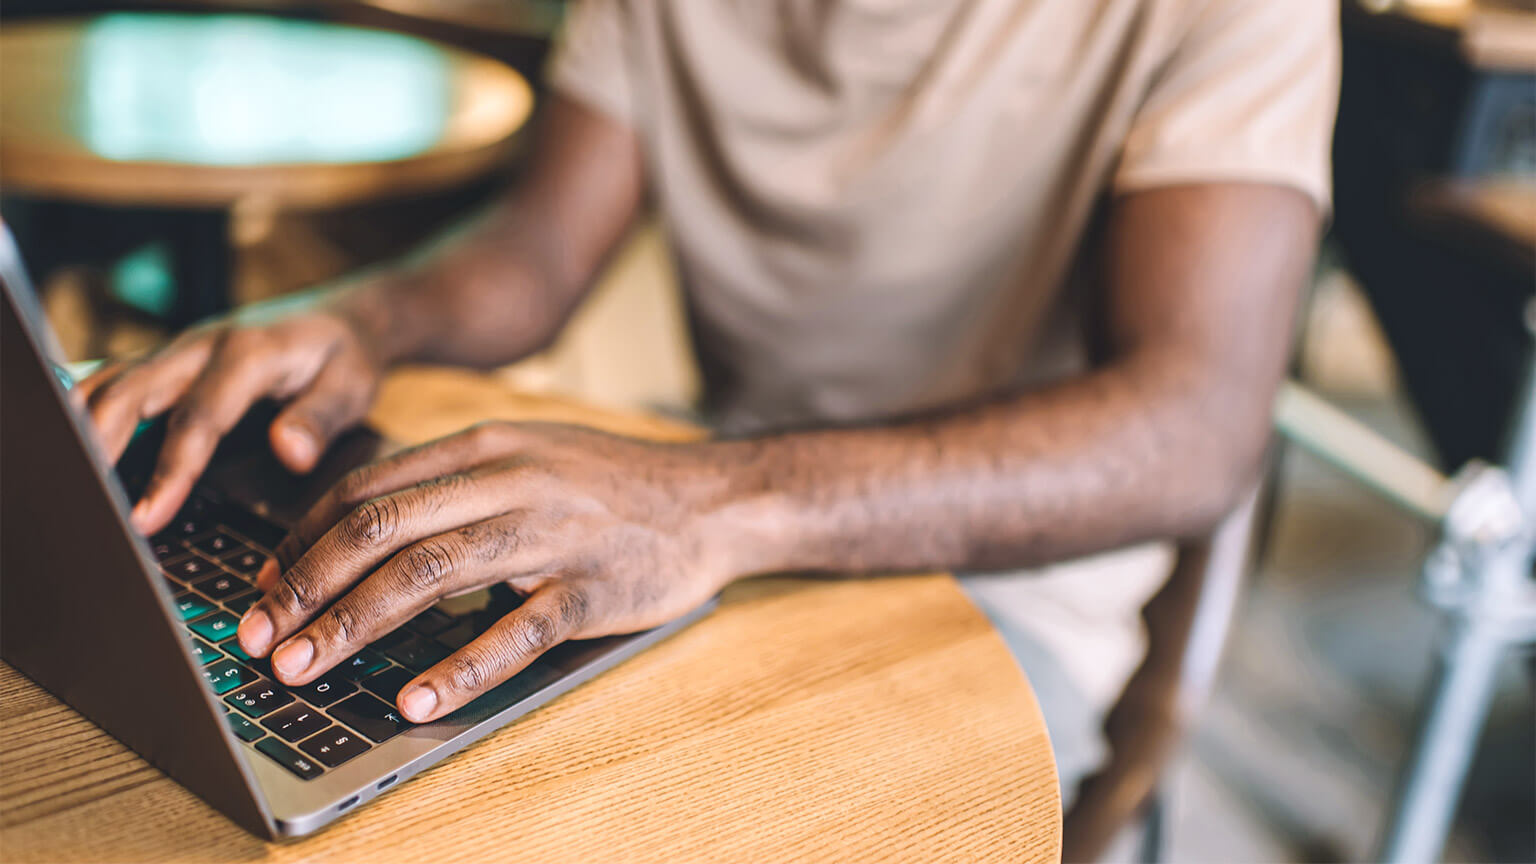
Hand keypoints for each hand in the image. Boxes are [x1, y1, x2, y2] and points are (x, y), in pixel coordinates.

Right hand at [75, 295, 386, 534]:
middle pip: (130, 394)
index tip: (145, 519)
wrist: (341, 318)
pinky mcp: (167, 363)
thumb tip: (288, 453)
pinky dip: (83, 413)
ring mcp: (178, 352)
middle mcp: (201, 346)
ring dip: (78, 428)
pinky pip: (114, 383)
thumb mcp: (352, 385)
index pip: (197, 419)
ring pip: (110, 383)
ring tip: (64, 483)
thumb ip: (320, 419)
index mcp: (247, 354)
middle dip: (97, 448)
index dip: (169, 471)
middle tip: (81, 505)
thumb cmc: (345, 356)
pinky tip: (69, 451)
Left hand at [235, 421, 736, 722]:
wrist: (713, 498)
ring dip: (355, 623)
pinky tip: (415, 698)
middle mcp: (510, 479)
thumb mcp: (528, 455)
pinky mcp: (593, 586)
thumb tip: (363, 532)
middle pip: (383, 526)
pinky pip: (517, 629)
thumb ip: (454, 484)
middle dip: (308, 585)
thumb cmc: (611, 486)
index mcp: (486, 445)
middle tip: (259, 639)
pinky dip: (460, 665)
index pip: (369, 488)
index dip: (303, 541)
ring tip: (305, 667)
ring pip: (432, 571)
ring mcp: (553, 532)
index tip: (264, 589)